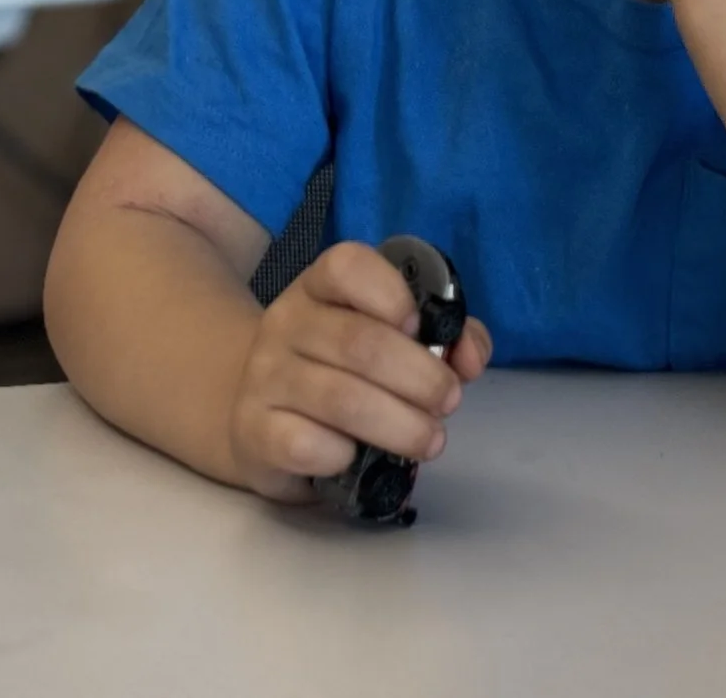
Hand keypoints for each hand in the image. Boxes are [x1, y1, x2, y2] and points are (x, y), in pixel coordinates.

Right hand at [225, 241, 492, 502]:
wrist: (259, 409)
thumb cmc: (343, 368)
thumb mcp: (391, 336)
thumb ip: (446, 335)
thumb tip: (471, 356)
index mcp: (321, 286)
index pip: (347, 266)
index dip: (391, 294)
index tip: (421, 327)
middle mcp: (286, 322)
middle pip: (359, 343)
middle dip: (421, 377)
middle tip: (449, 401)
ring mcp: (264, 376)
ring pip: (340, 398)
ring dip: (400, 424)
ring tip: (430, 439)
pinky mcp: (253, 431)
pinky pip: (304, 443)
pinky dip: (344, 454)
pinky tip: (359, 457)